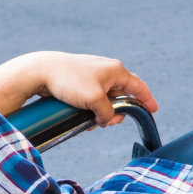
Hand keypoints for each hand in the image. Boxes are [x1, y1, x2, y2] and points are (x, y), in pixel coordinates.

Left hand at [0, 51, 156, 125]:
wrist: (40, 72)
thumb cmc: (70, 81)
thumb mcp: (95, 100)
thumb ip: (108, 113)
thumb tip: (106, 120)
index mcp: (116, 70)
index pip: (138, 86)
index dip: (146, 99)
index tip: (152, 110)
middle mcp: (106, 71)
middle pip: (120, 97)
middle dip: (115, 113)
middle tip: (105, 123)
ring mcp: (92, 77)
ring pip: (104, 101)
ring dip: (100, 114)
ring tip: (89, 120)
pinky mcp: (79, 83)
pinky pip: (91, 100)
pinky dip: (89, 110)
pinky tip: (80, 117)